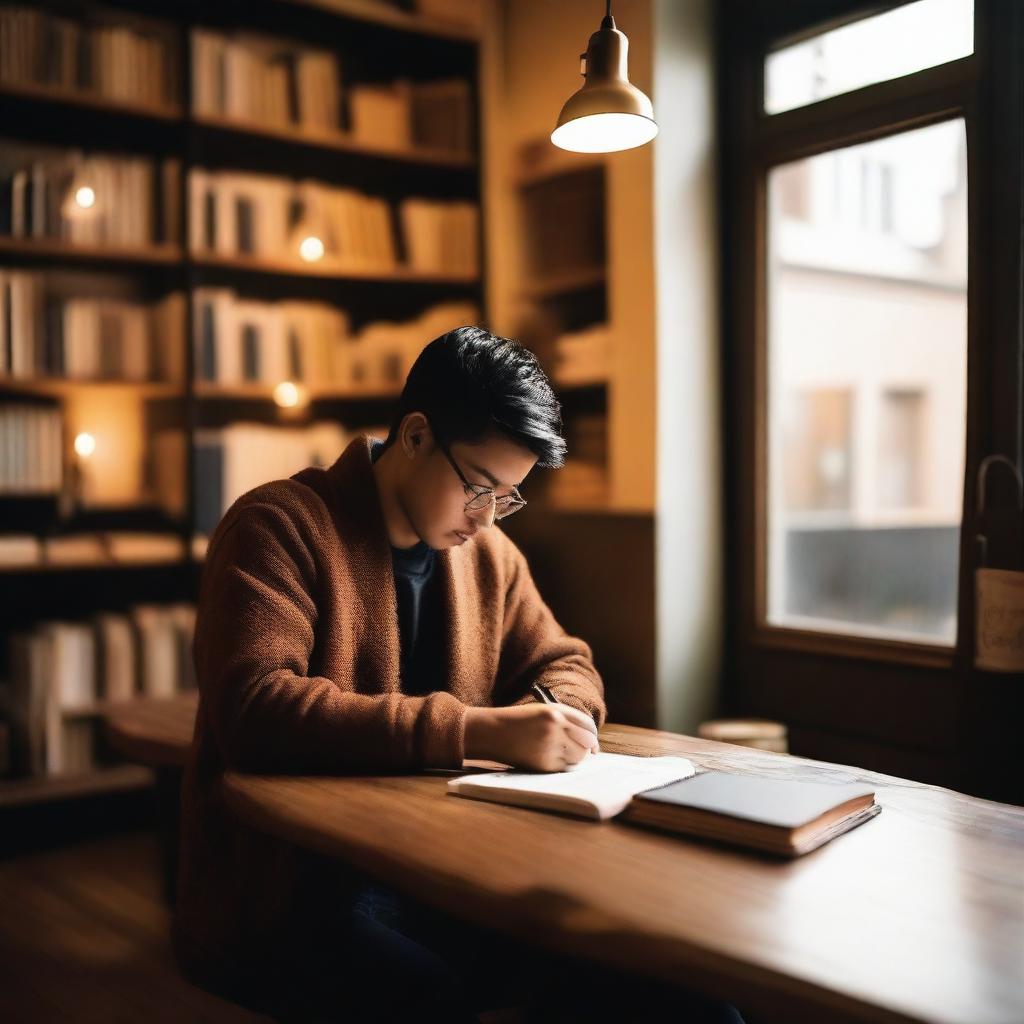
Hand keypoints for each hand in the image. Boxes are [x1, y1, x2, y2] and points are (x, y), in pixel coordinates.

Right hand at [464, 702, 599, 771]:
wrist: (492, 733)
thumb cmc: (519, 721)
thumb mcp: (543, 711)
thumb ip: (566, 720)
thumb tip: (591, 741)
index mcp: (555, 711)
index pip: (587, 724)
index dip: (593, 734)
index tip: (593, 741)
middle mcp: (555, 728)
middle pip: (588, 742)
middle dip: (588, 747)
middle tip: (586, 751)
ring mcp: (550, 746)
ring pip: (578, 756)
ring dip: (575, 756)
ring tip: (560, 752)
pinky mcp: (544, 764)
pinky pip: (565, 767)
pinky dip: (562, 764)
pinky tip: (548, 757)